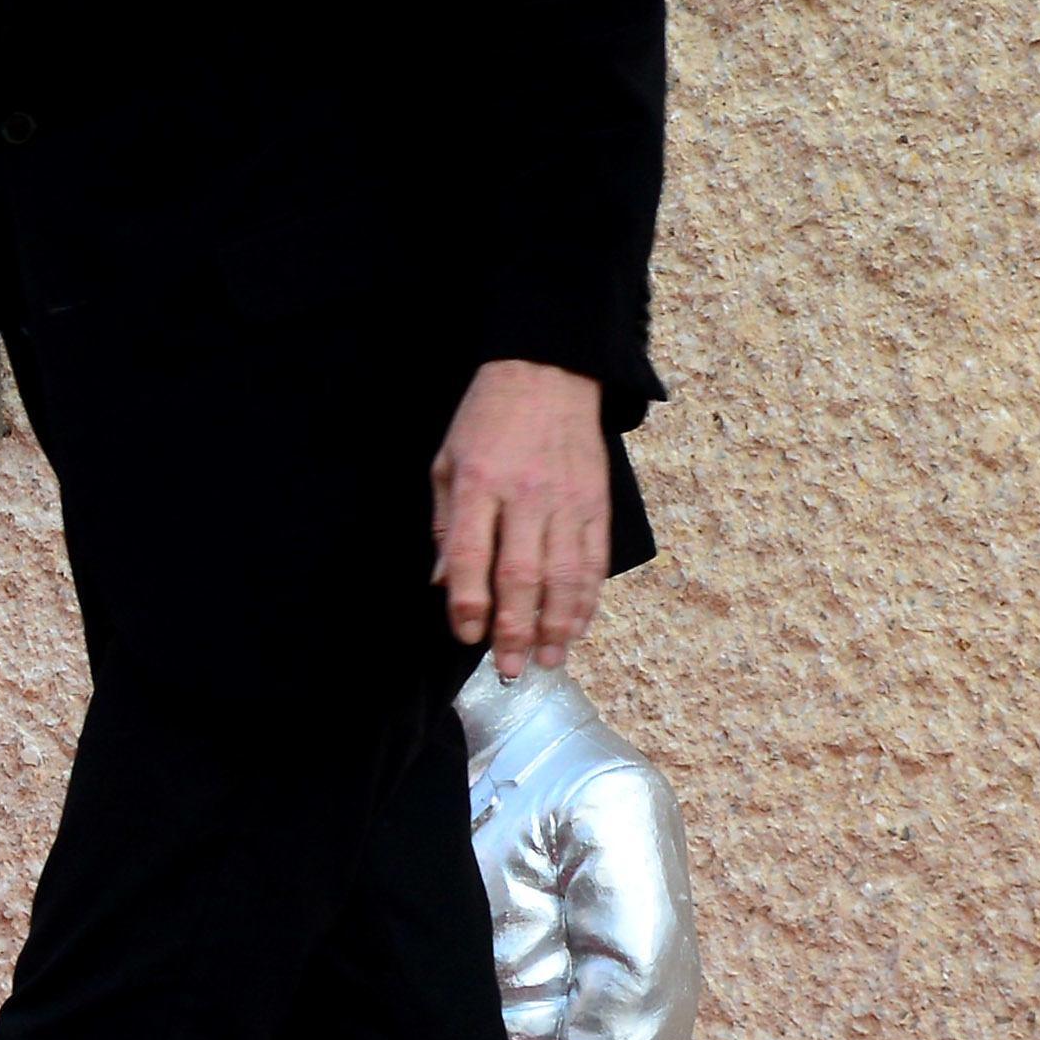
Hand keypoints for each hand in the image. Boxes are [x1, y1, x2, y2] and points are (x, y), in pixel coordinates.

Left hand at [431, 360, 609, 672]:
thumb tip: (443, 583)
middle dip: (515, 629)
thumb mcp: (447, 461)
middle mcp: (525, 496)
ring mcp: (566, 501)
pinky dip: (587, 599)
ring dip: (557, 625)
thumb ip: (446, 525)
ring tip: (548, 660)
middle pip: (521, 575)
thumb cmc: (487, 419)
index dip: (469, 604)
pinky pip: (594, 560)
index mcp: (479, 483)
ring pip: (564, 575)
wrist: (547, 371)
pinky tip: (578, 627)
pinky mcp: (596, 502)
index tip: (466, 637)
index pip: (473, 556)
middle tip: (510, 668)